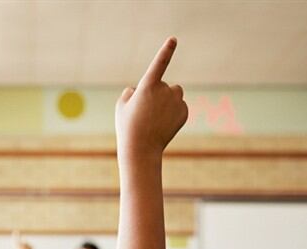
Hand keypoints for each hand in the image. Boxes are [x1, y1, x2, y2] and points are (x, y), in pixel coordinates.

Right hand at [115, 37, 187, 163]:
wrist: (141, 150)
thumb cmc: (128, 126)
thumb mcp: (122, 106)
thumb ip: (130, 93)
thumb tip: (139, 90)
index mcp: (148, 86)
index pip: (159, 63)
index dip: (166, 50)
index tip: (173, 39)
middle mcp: (165, 90)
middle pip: (165, 85)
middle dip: (159, 93)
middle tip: (146, 112)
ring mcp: (177, 102)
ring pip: (175, 94)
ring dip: (168, 100)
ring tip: (156, 118)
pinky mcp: (184, 112)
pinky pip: (180, 106)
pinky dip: (173, 112)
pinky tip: (163, 124)